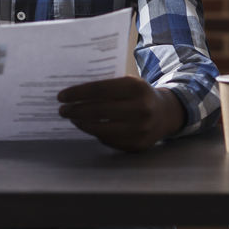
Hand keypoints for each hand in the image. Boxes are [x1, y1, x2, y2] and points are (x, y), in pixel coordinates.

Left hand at [57, 76, 185, 152]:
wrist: (166, 113)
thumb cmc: (139, 95)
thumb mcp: (129, 83)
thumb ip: (107, 87)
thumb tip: (73, 95)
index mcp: (137, 87)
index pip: (99, 90)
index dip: (77, 93)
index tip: (62, 96)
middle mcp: (141, 108)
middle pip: (98, 110)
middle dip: (76, 110)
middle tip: (63, 110)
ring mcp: (141, 129)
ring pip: (101, 129)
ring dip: (82, 124)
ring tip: (73, 119)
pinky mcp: (138, 144)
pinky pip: (109, 140)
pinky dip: (96, 133)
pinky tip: (89, 127)